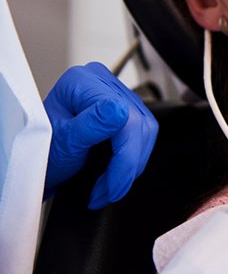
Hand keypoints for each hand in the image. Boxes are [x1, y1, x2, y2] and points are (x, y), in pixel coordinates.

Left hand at [43, 62, 158, 208]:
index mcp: (84, 81)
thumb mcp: (63, 140)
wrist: (36, 162)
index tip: (114, 186)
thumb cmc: (42, 150)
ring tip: (109, 186)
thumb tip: (120, 110)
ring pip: (146, 132)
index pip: (125, 119)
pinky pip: (143, 134)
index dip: (125, 157)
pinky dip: (133, 159)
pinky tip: (117, 173)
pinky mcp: (125, 109)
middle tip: (110, 191)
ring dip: (132, 166)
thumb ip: (91, 124)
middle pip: (138, 125)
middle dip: (127, 166)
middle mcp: (102, 82)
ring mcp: (115, 95)